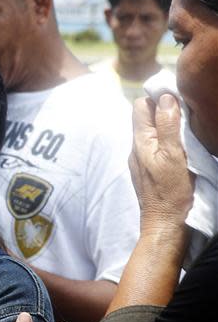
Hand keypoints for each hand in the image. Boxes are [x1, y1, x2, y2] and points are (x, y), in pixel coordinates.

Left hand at [129, 95, 194, 237]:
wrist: (164, 224)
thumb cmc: (171, 192)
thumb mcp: (173, 155)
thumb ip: (168, 126)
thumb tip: (165, 98)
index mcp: (140, 140)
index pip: (141, 106)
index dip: (158, 99)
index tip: (179, 101)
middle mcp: (136, 147)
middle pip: (145, 118)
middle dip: (164, 112)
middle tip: (186, 118)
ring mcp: (140, 159)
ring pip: (151, 133)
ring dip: (166, 128)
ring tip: (185, 134)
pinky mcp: (147, 169)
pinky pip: (154, 147)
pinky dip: (165, 142)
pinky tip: (178, 150)